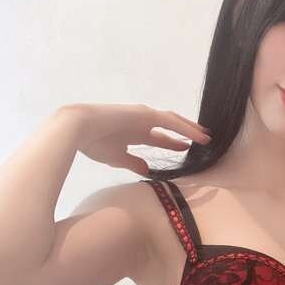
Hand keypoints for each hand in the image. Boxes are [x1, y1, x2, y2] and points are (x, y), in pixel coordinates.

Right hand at [60, 103, 210, 175]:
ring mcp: (143, 115)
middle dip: (186, 133)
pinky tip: (199, 136)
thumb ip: (133, 162)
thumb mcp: (118, 157)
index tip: (185, 149)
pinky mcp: (145, 114)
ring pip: (174, 121)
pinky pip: (171, 122)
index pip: (159, 138)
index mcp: (134, 132)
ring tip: (206, 137)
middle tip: (202, 141)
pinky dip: (186, 128)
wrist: (78, 129)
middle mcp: (141, 122)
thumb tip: (146, 170)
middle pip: (170, 127)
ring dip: (191, 129)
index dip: (173, 143)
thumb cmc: (93, 143)